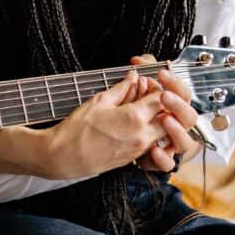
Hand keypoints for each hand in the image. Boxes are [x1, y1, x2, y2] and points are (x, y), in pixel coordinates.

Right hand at [43, 69, 174, 176]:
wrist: (65, 157)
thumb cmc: (76, 130)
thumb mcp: (98, 101)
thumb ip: (121, 89)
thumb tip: (133, 78)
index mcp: (134, 118)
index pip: (161, 98)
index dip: (155, 87)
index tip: (145, 82)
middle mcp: (142, 135)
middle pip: (169, 116)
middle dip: (163, 103)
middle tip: (147, 94)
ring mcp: (140, 148)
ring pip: (163, 130)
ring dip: (157, 118)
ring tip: (139, 108)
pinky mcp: (135, 157)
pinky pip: (152, 141)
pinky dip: (149, 129)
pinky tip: (133, 122)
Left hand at [128, 54, 201, 169]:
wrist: (103, 142)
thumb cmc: (123, 115)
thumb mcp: (129, 91)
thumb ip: (139, 73)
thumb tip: (139, 60)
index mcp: (170, 109)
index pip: (182, 94)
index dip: (175, 83)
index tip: (162, 73)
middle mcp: (173, 127)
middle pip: (189, 117)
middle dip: (179, 104)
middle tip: (165, 96)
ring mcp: (167, 145)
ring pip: (186, 142)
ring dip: (177, 131)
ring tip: (165, 120)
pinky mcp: (157, 161)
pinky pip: (168, 164)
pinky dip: (163, 158)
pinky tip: (154, 150)